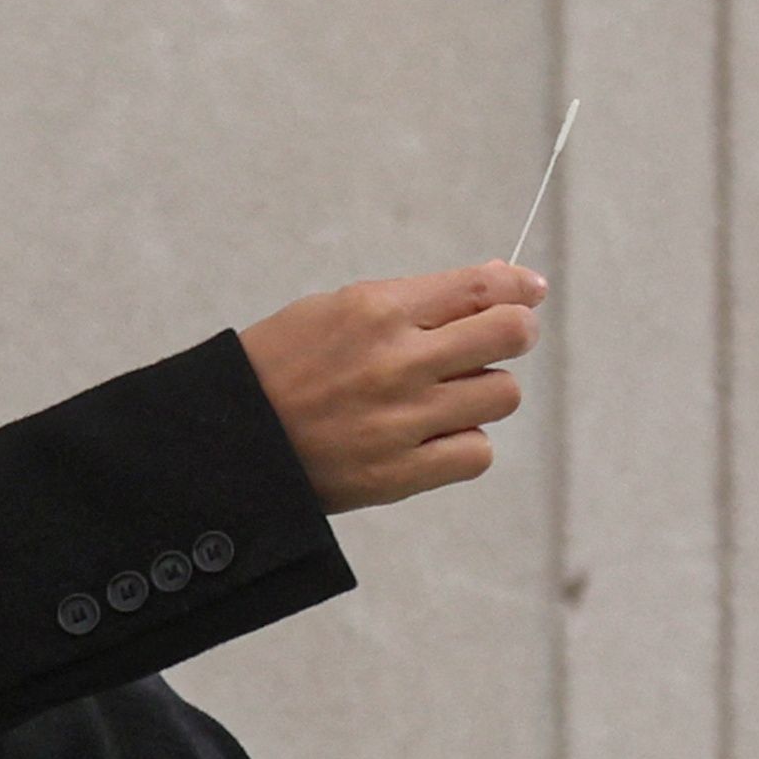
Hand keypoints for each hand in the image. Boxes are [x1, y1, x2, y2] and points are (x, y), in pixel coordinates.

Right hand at [240, 261, 547, 511]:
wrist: (229, 439)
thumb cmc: (286, 365)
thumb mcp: (338, 308)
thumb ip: (417, 299)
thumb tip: (501, 284)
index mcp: (378, 310)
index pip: (482, 286)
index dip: (519, 286)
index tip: (529, 290)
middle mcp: (397, 362)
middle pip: (510, 334)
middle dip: (517, 331)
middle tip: (501, 338)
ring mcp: (402, 421)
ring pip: (503, 394)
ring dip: (487, 390)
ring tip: (450, 393)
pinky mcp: (399, 474)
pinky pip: (477, 453)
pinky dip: (465, 443)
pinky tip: (435, 436)